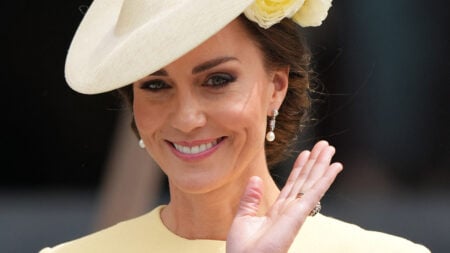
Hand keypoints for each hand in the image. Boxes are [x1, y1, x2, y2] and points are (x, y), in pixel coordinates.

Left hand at [226, 140, 342, 252]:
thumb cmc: (244, 251)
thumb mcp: (243, 219)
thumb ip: (250, 199)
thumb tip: (255, 178)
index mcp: (277, 211)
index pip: (292, 185)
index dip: (299, 168)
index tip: (305, 154)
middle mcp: (289, 210)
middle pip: (305, 181)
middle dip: (314, 163)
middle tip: (324, 146)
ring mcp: (296, 212)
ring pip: (312, 183)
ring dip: (322, 165)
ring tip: (329, 149)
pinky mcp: (298, 216)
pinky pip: (313, 194)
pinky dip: (325, 180)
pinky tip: (334, 168)